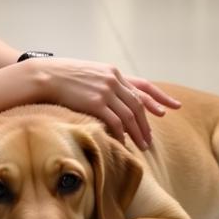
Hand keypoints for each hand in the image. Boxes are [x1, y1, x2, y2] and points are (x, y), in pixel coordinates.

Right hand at [27, 59, 180, 149]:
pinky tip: (123, 143)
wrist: (45, 75)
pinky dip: (121, 134)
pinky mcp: (96, 102)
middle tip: (149, 140)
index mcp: (114, 72)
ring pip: (130, 116)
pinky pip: (115, 122)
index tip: (174, 106)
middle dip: (146, 124)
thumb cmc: (63, 78)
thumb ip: (105, 84)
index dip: (159, 98)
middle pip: (138, 105)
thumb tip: (115, 99)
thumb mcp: (89, 75)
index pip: (143, 86)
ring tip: (141, 146)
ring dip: (137, 132)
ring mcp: (106, 90)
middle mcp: (113, 80)